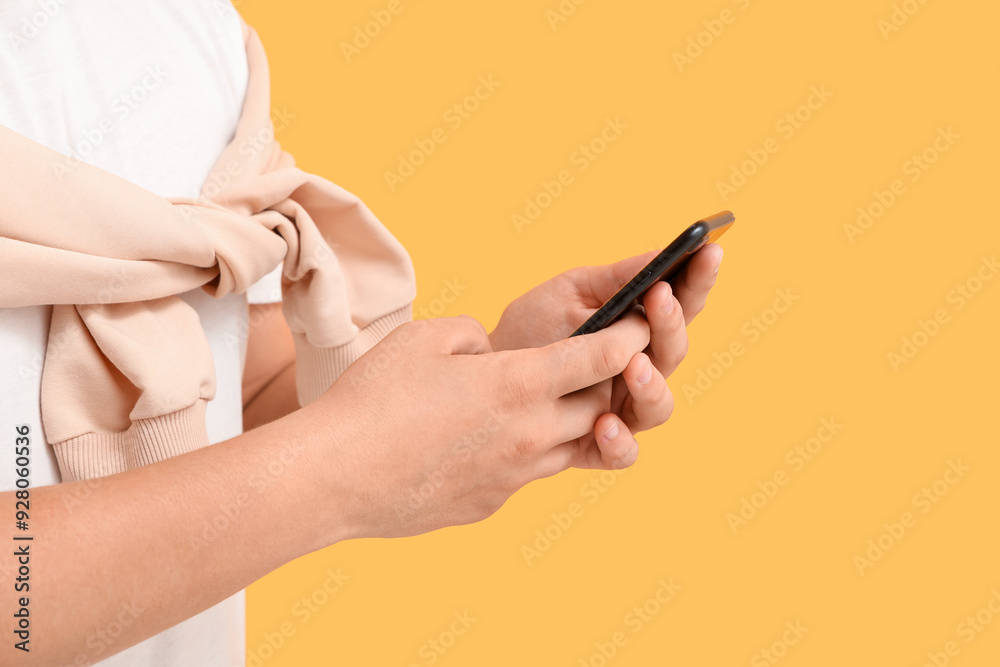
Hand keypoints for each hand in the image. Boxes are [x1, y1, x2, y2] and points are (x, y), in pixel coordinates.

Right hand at [308, 312, 650, 538]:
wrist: (334, 477)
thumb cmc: (373, 399)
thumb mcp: (423, 337)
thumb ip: (472, 335)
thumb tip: (489, 352)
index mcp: (518, 385)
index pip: (599, 358)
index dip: (627, 338)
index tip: (639, 328)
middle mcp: (529, 435)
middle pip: (597, 408)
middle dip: (602, 384)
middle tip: (587, 366)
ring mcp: (513, 477)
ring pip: (567, 447)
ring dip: (566, 422)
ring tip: (536, 403)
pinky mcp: (491, 504)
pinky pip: (526, 474)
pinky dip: (523, 452)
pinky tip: (485, 440)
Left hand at [488, 244, 723, 466]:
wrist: (486, 372)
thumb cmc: (532, 328)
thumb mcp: (570, 292)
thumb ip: (616, 279)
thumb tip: (662, 252)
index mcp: (638, 330)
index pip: (680, 306)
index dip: (699, 281)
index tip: (709, 253)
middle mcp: (638, 371)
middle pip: (674, 353)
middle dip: (671, 324)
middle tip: (659, 298)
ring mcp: (621, 409)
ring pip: (658, 407)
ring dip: (653, 386)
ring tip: (634, 365)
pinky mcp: (597, 444)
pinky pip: (622, 453)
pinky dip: (619, 443)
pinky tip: (604, 424)